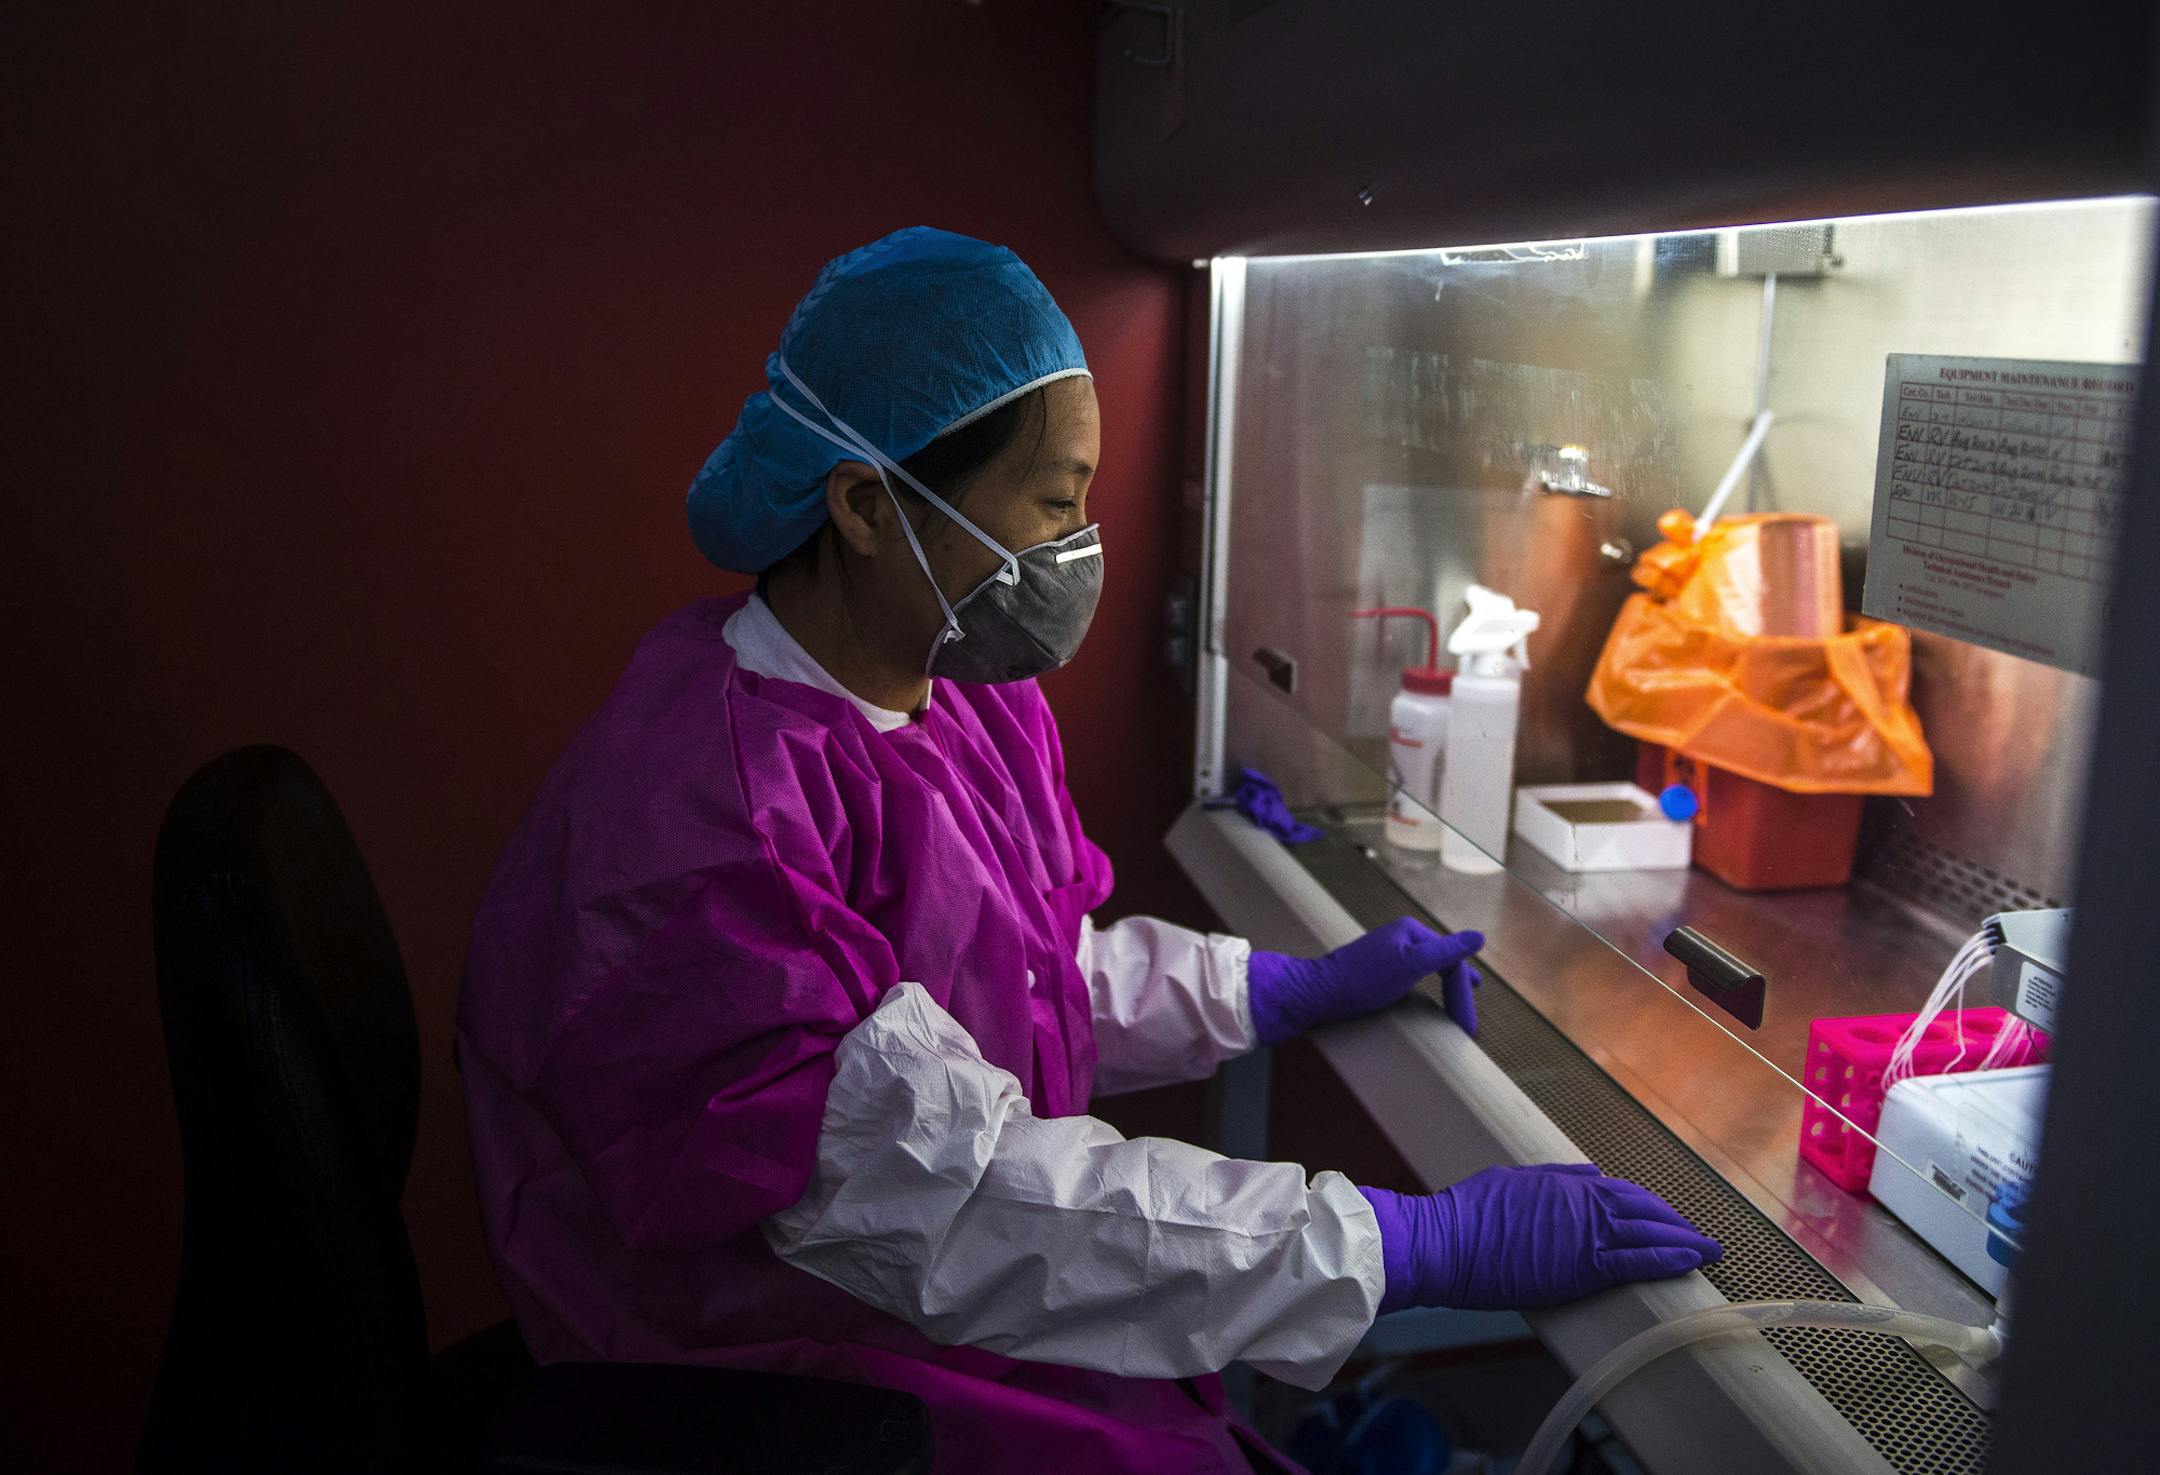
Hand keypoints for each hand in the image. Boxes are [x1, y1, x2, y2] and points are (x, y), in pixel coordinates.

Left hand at [1247, 918, 1482, 1045]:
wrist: (1316, 994)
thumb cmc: (1361, 981)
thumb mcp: (1410, 965)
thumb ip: (1446, 952)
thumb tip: (1479, 937)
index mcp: (1410, 932)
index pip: (1451, 960)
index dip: (1463, 993)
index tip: (1467, 1027)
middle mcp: (1400, 938)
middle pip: (1442, 963)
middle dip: (1459, 989)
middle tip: (1470, 1021)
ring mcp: (1387, 953)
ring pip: (1428, 969)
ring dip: (1446, 986)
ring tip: (1460, 998)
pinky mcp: (1375, 970)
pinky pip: (1412, 977)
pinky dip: (1426, 988)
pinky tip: (1426, 995)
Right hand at [1358, 1165, 1721, 1312]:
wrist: (1448, 1243)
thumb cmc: (1470, 1214)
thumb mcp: (1514, 1180)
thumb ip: (1556, 1177)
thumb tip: (1594, 1172)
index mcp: (1567, 1184)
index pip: (1624, 1194)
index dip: (1652, 1209)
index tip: (1668, 1220)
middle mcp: (1584, 1204)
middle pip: (1645, 1211)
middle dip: (1677, 1224)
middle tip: (1700, 1239)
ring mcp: (1586, 1235)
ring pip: (1650, 1234)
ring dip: (1685, 1242)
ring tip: (1709, 1252)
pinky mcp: (1583, 1267)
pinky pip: (1638, 1260)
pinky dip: (1669, 1258)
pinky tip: (1690, 1262)